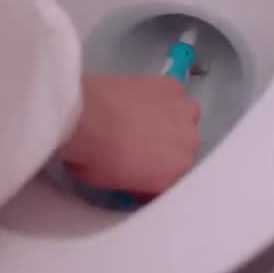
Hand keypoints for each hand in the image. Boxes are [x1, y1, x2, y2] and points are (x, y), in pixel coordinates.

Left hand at [57, 75, 201, 197]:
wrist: (84, 118)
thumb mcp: (117, 185)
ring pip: (186, 117)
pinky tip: (142, 96)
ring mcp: (184, 113)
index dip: (156, 174)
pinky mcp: (173, 87)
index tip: (141, 171)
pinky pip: (174, 93)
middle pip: (183, 146)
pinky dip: (162, 96)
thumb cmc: (95, 157)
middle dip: (166, 147)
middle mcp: (189, 144)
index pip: (174, 177)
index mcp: (177, 173)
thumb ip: (140, 182)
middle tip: (140, 143)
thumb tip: (138, 177)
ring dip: (171, 119)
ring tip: (144, 117)